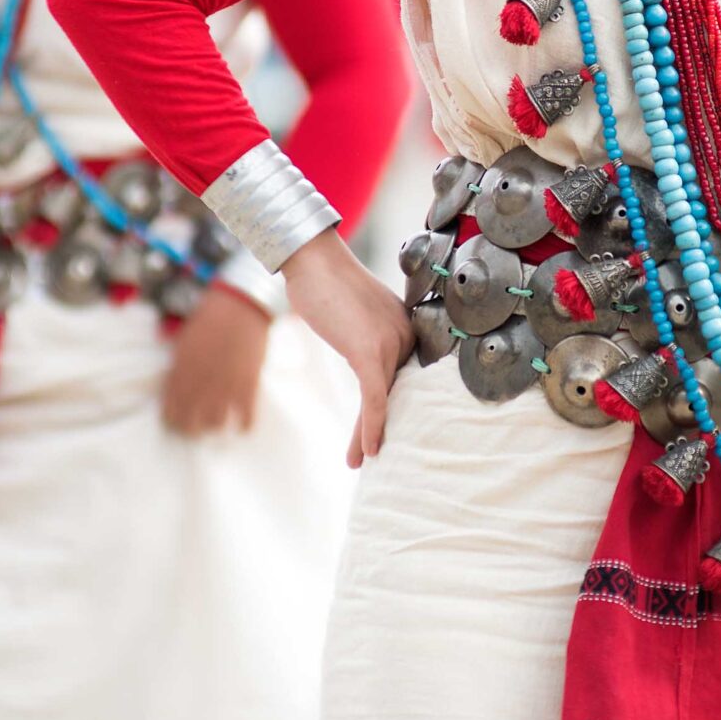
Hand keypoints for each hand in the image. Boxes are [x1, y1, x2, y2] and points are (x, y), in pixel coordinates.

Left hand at [161, 283, 270, 435]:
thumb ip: (178, 365)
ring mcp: (225, 386)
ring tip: (217, 425)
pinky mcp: (248, 385)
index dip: (172, 419)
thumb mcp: (185, 339)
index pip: (170, 408)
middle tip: (194, 429)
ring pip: (216, 423)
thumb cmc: (210, 317)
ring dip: (216, 426)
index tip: (174, 421)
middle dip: (190, 429)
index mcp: (181, 370)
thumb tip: (173, 386)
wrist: (242, 305)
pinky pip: (245, 417)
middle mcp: (200, 383)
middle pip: (191, 422)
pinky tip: (242, 426)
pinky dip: (244, 425)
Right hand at [283, 229, 413, 467]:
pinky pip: (374, 398)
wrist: (312, 257)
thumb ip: (368, 336)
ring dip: (370, 436)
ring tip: (361, 462)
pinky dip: (372, 426)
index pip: (402, 379)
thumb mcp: (357, 314)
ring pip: (385, 401)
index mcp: (408, 329)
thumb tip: (366, 360)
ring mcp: (391, 343)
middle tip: (374, 455)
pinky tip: (368, 450)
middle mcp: (407, 337)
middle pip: (396, 393)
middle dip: (383, 426)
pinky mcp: (369, 350)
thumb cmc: (328, 281)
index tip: (380, 434)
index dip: (389, 409)